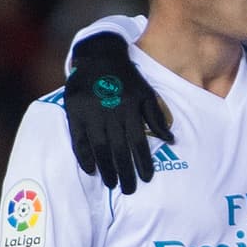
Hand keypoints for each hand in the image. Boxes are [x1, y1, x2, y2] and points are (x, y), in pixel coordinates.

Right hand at [63, 33, 171, 195]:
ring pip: (100, 146)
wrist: (98, 56)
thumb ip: (156, 116)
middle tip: (129, 190)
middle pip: (119, 148)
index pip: (138, 141)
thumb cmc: (127, 79)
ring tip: (112, 184)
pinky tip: (91, 171)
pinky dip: (84, 156)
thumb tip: (171, 140)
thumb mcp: (145, 93)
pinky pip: (79, 139)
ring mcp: (91, 112)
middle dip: (125, 172)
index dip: (142, 161)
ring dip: (106, 168)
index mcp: (130, 108)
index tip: (146, 179)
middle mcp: (111, 111)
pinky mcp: (75, 111)